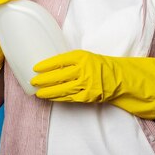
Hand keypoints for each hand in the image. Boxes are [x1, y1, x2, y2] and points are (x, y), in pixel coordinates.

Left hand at [30, 49, 154, 120]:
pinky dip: (58, 97)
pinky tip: (50, 97)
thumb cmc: (104, 66)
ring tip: (37, 91)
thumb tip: (53, 63)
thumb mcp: (88, 58)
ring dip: (48, 90)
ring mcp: (86, 83)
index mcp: (82, 56)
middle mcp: (83, 69)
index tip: (35, 67)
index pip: (59, 59)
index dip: (46, 64)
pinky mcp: (88, 95)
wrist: (123, 79)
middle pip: (58, 74)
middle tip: (32, 80)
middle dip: (43, 78)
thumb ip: (73, 60)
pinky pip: (70, 97)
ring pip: (62, 88)